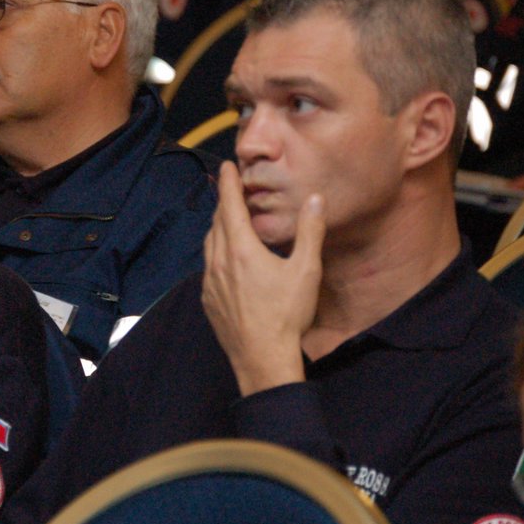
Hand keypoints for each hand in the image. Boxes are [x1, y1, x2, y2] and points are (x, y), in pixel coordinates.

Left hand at [201, 161, 324, 395]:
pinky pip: (207, 266)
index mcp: (241, 250)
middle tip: (229, 188)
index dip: (228, 184)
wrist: (262, 357)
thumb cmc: (286, 315)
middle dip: (223, 202)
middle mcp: (219, 262)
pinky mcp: (207, 299)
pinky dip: (215, 252)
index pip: (229, 206)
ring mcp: (209, 282)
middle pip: (217, 222)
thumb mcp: (306, 271)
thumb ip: (310, 232)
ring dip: (217, 226)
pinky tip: (225, 258)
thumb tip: (316, 199)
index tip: (226, 166)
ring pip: (209, 244)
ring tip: (226, 218)